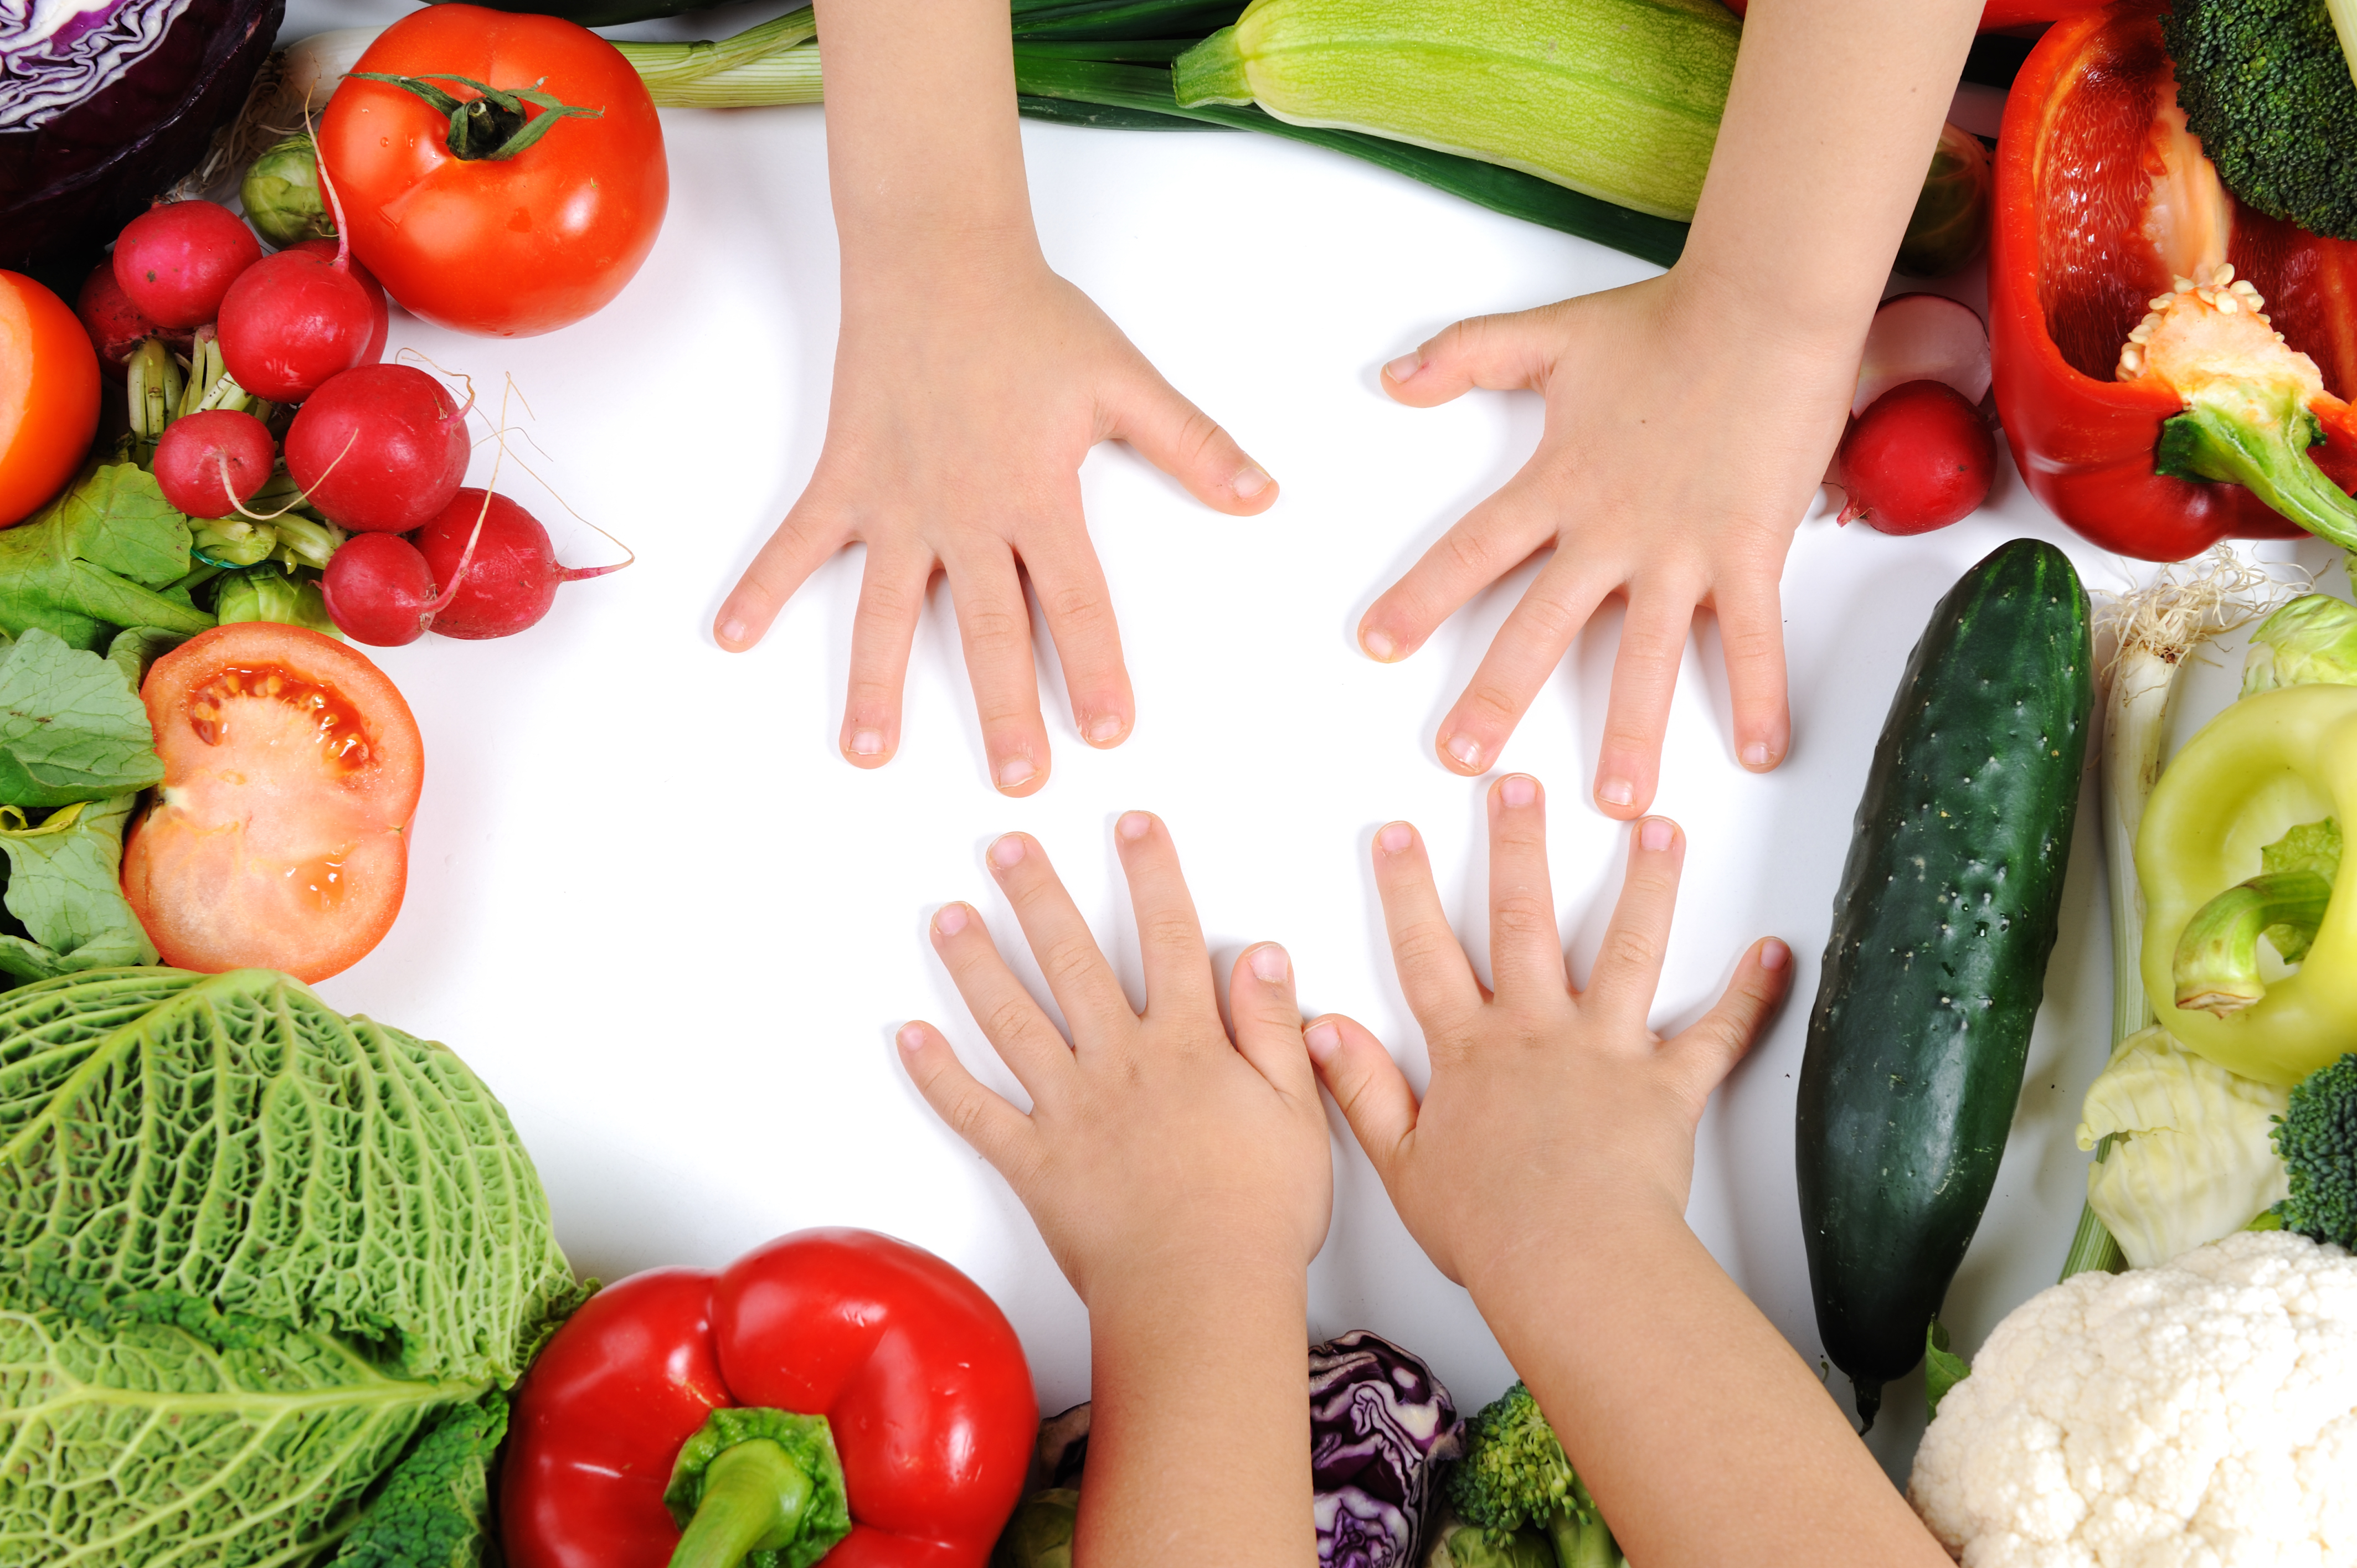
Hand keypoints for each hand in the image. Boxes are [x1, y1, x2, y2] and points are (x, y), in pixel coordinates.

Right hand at [715, 255, 1276, 795]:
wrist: (936, 255)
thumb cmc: (1030, 317)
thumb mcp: (1124, 379)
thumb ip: (1192, 445)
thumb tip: (1263, 495)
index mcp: (1035, 495)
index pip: (1074, 601)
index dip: (1095, 669)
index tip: (1108, 732)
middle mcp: (963, 512)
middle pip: (987, 629)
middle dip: (1003, 710)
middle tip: (1016, 783)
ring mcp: (896, 501)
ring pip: (884, 608)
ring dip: (875, 684)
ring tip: (869, 752)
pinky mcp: (845, 477)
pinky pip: (797, 542)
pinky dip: (762, 586)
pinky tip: (732, 638)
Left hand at [898, 811, 1330, 1300]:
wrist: (1203, 1295)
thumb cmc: (1259, 1215)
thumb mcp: (1295, 1112)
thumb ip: (1272, 1028)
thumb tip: (1261, 954)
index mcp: (1186, 1047)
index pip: (1170, 938)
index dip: (1154, 875)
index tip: (1132, 824)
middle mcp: (1120, 1064)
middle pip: (1073, 961)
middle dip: (1037, 894)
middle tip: (1005, 844)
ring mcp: (1069, 1111)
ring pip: (1012, 1021)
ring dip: (975, 964)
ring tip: (946, 916)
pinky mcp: (1034, 1163)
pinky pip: (975, 1113)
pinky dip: (938, 1076)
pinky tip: (910, 1037)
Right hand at [1306, 773, 1788, 1292]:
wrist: (1571, 1261)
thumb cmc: (1490, 1229)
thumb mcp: (1402, 1163)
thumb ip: (1363, 1089)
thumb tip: (1322, 1029)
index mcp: (1470, 1053)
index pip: (1427, 955)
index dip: (1408, 892)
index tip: (1398, 835)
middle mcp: (1538, 1033)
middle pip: (1522, 920)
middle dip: (1518, 845)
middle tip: (1518, 784)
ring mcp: (1607, 1051)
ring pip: (1626, 949)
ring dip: (1646, 883)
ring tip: (1657, 826)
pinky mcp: (1668, 1086)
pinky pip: (1717, 1035)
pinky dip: (1750, 995)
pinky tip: (1774, 954)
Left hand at [1360, 265, 1855, 817]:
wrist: (1764, 303)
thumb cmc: (1666, 320)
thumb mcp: (1549, 333)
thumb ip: (1465, 355)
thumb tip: (1388, 378)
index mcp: (1558, 483)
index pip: (1472, 551)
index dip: (1421, 598)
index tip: (1375, 646)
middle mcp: (1611, 529)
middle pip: (1541, 626)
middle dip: (1498, 696)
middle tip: (1463, 762)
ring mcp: (1682, 546)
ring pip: (1647, 655)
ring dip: (1632, 732)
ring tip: (1618, 802)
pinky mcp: (1750, 549)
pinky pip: (1755, 634)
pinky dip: (1761, 693)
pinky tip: (1762, 752)